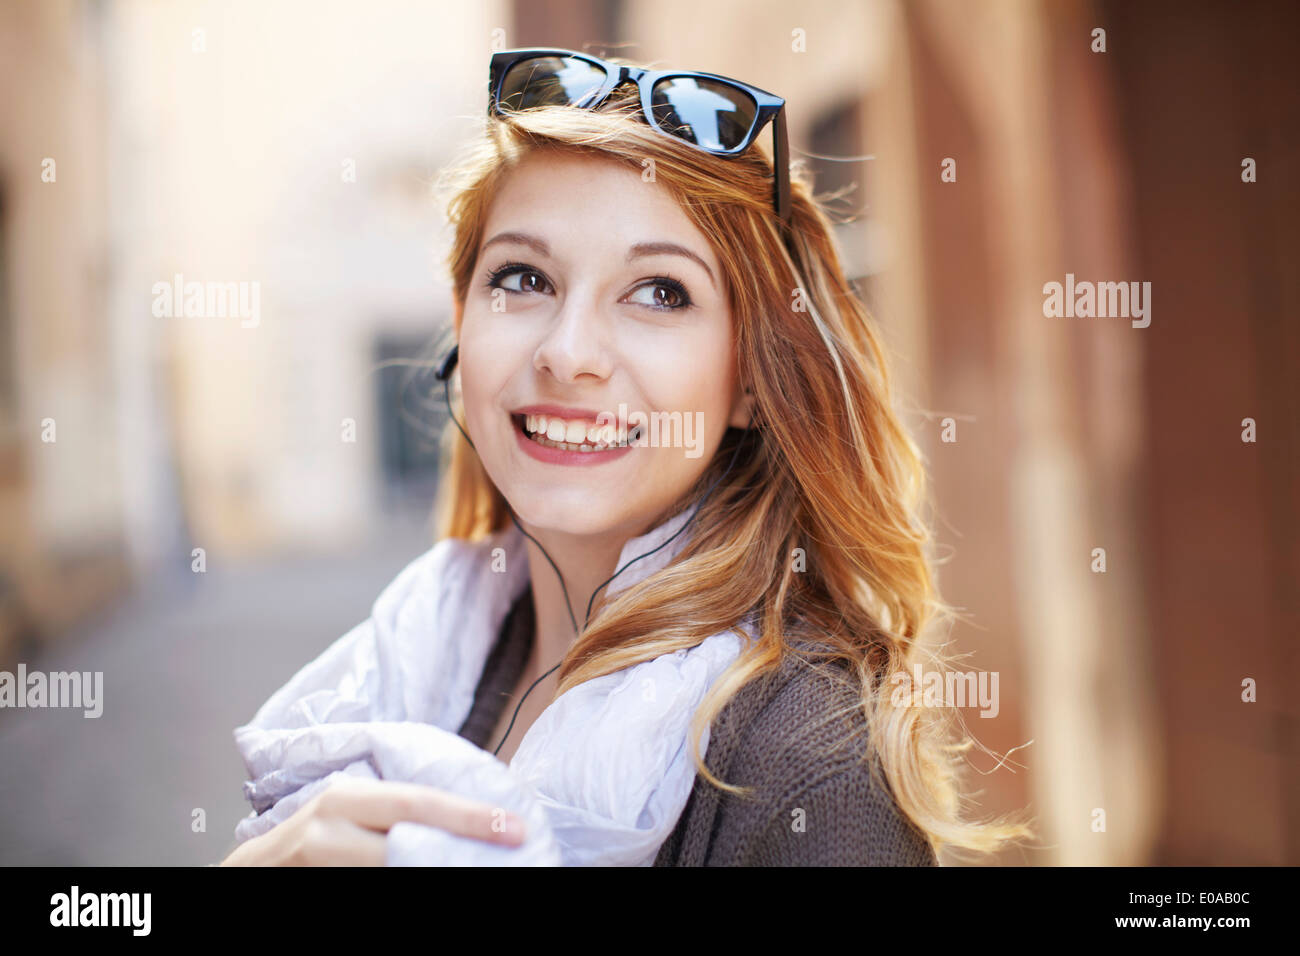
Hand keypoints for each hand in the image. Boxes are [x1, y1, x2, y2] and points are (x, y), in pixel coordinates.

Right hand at [219, 776, 527, 865]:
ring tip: (480, 867)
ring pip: (394, 871)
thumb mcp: (351, 809)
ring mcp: (320, 862)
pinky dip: (410, 881)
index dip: (470, 815)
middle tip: (509, 850)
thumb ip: (395, 808)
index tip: (515, 827)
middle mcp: (330, 828)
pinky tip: (438, 877)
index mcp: (347, 797)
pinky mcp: (321, 890)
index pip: (418, 801)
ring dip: (438, 871)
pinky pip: (377, 888)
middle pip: (408, 842)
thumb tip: (470, 814)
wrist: (257, 870)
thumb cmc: (314, 834)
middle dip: (461, 848)